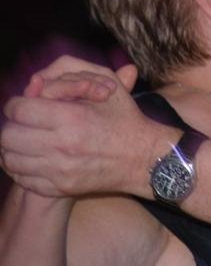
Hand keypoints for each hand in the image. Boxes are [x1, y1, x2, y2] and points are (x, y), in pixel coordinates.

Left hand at [1, 56, 173, 198]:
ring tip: (27, 139)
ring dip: (14, 147)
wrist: (142, 158)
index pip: (19, 110)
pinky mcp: (59, 187)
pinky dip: (21, 167)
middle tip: (25, 123)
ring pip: (10, 158)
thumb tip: (34, 82)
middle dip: (13, 125)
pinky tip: (34, 157)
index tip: (23, 104)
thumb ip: (69, 77)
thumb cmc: (125, 119)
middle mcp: (63, 145)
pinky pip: (22, 178)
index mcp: (72, 117)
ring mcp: (59, 170)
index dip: (17, 104)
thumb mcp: (108, 87)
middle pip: (9, 135)